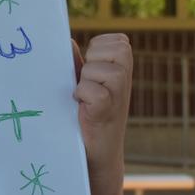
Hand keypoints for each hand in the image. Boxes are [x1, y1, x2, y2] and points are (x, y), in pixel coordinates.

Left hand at [72, 34, 130, 186]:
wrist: (97, 154)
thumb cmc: (89, 113)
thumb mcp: (87, 83)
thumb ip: (80, 62)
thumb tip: (67, 41)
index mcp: (124, 68)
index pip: (116, 40)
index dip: (97, 51)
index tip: (93, 72)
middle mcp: (127, 78)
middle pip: (107, 49)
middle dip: (91, 63)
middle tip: (89, 85)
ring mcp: (121, 94)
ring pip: (96, 69)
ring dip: (84, 82)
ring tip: (85, 100)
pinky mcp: (109, 111)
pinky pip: (93, 91)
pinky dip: (83, 97)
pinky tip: (84, 109)